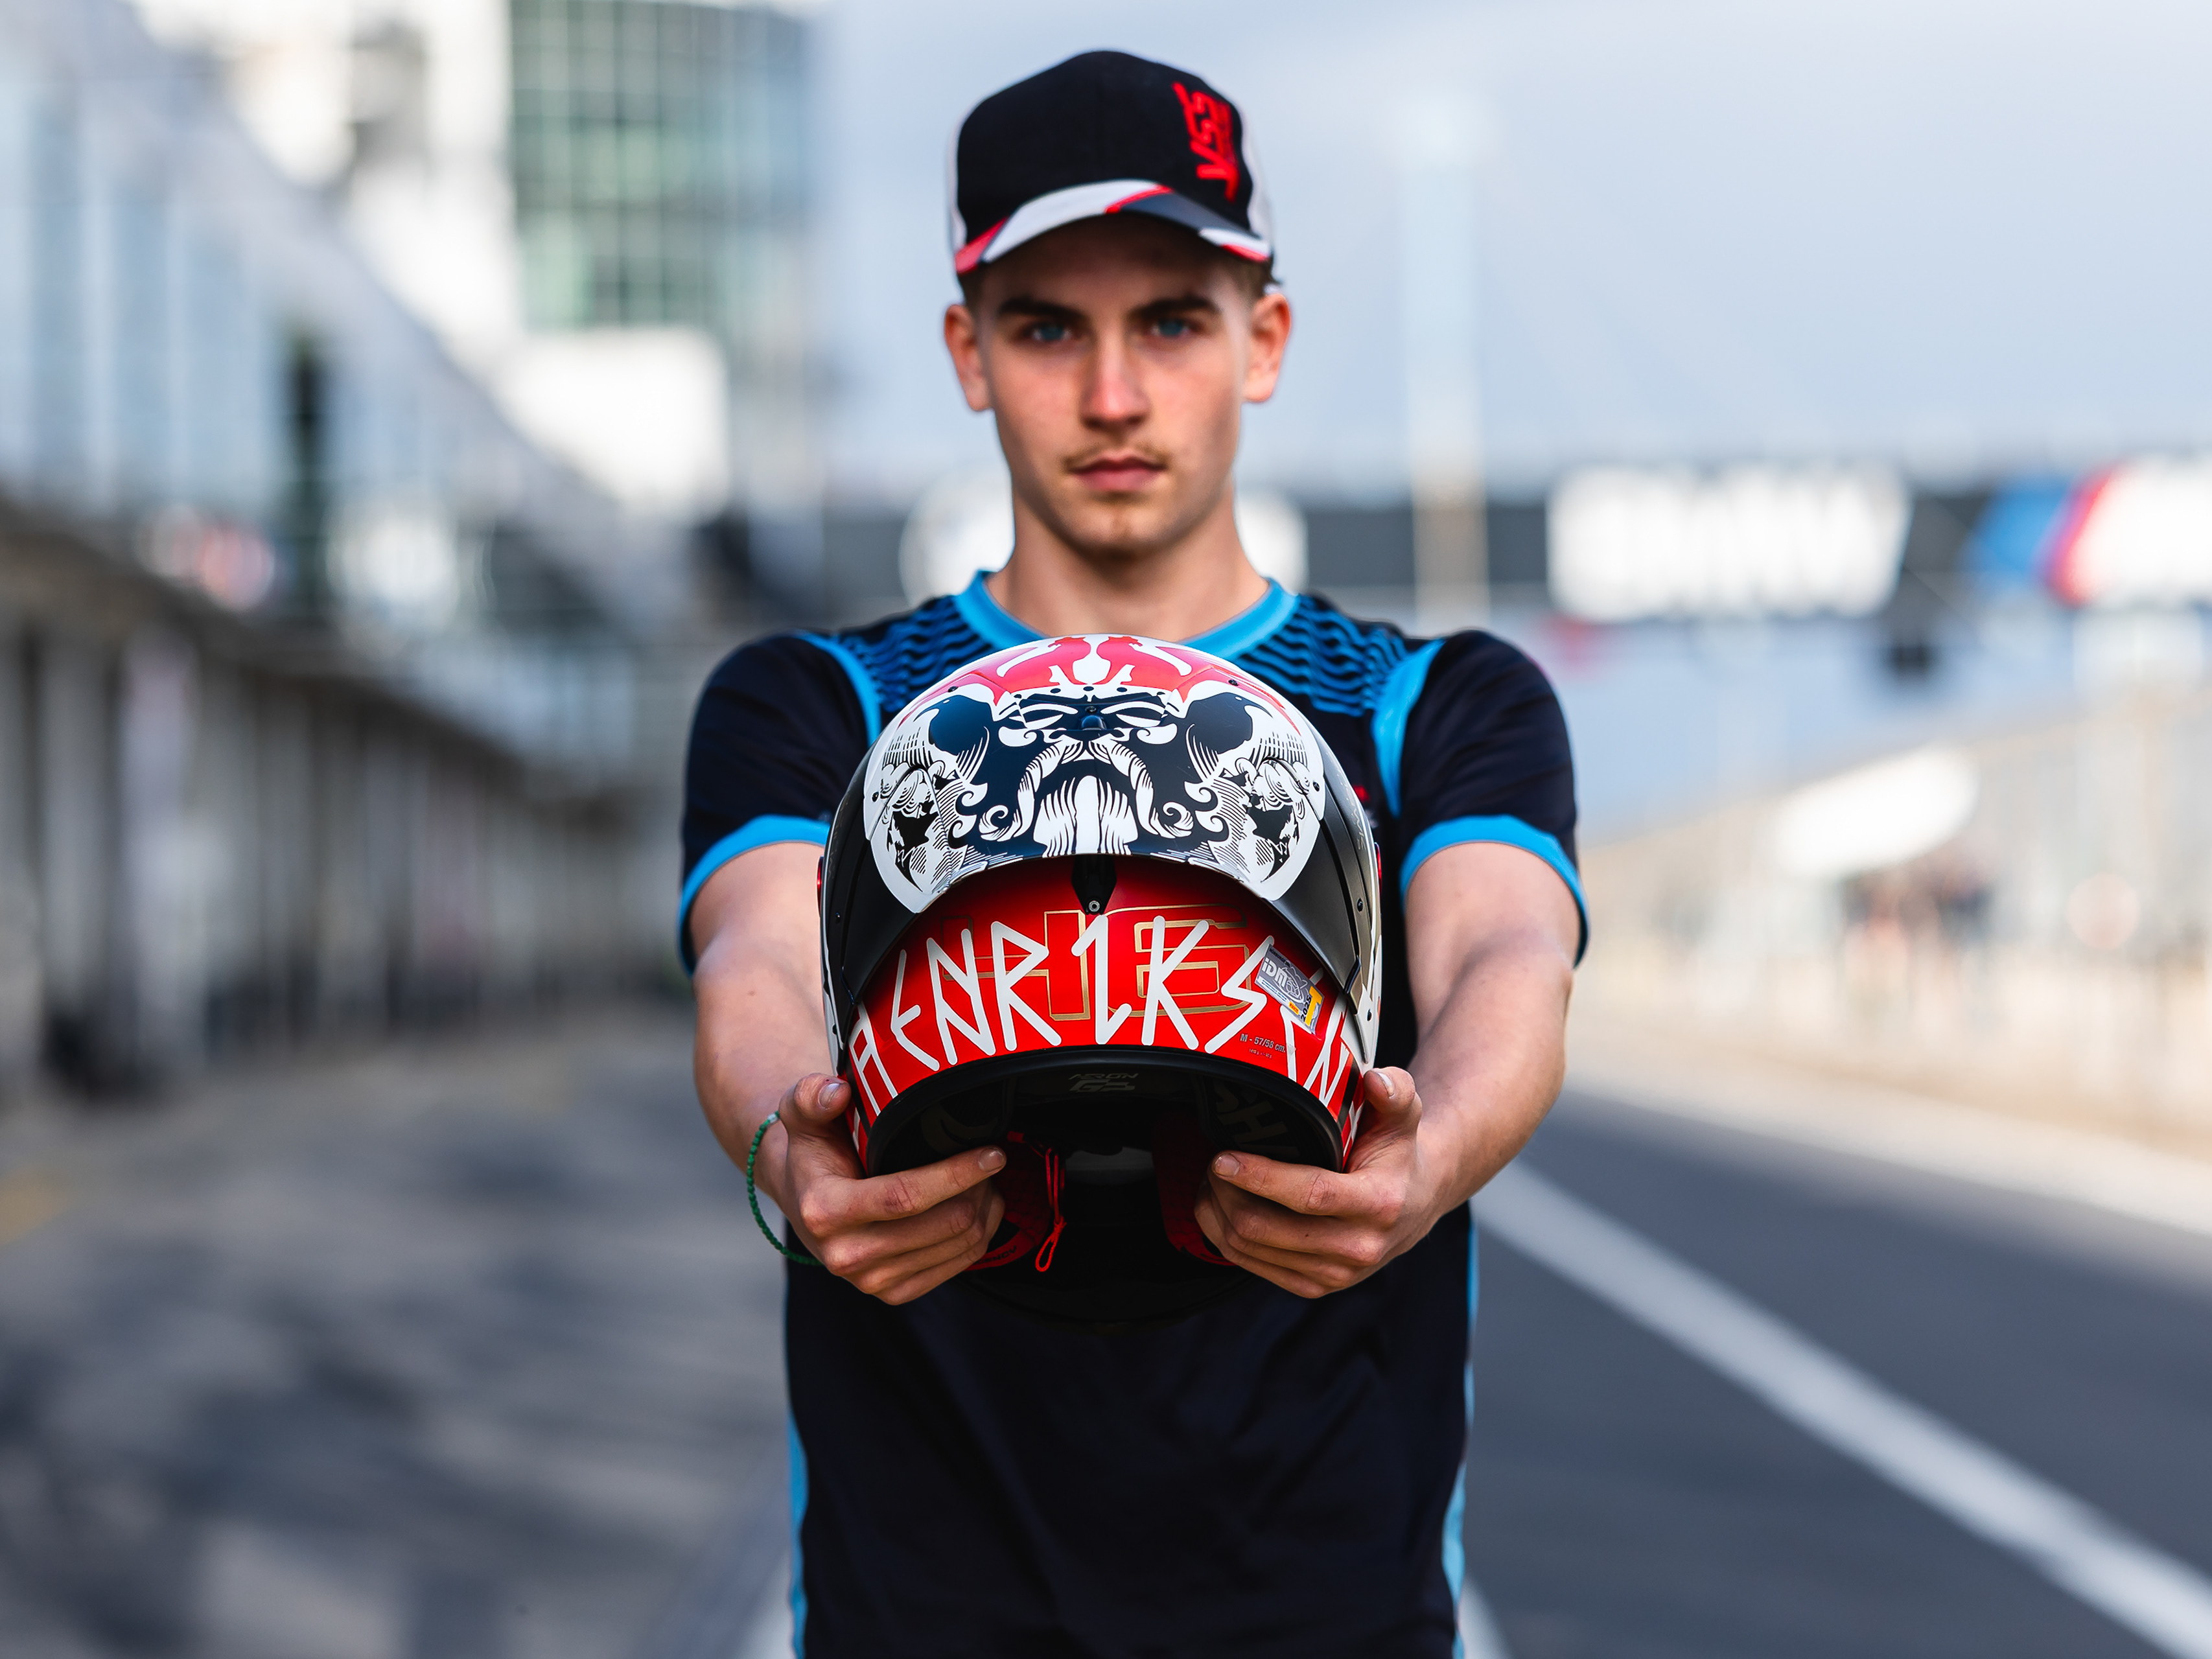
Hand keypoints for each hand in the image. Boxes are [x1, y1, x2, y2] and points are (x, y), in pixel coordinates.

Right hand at [766, 1074, 1006, 1304]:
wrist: (804, 1197)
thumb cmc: (814, 1150)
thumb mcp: (802, 1113)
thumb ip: (811, 1095)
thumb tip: (837, 1092)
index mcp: (825, 1211)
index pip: (905, 1197)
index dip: (956, 1174)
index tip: (991, 1153)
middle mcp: (846, 1255)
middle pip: (942, 1225)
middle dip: (979, 1189)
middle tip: (990, 1159)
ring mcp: (872, 1280)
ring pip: (958, 1246)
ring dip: (984, 1210)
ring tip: (985, 1179)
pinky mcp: (894, 1293)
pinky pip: (957, 1266)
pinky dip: (979, 1235)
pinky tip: (978, 1207)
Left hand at [1194, 1068, 1443, 1298]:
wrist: (1414, 1203)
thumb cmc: (1397, 1153)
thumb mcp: (1403, 1115)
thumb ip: (1395, 1091)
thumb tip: (1374, 1080)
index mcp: (1379, 1204)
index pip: (1308, 1196)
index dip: (1260, 1177)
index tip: (1224, 1158)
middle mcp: (1358, 1248)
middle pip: (1267, 1228)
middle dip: (1227, 1193)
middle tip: (1213, 1161)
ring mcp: (1334, 1274)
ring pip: (1251, 1249)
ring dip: (1220, 1213)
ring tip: (1215, 1180)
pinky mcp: (1313, 1287)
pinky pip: (1251, 1266)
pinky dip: (1224, 1236)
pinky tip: (1221, 1207)